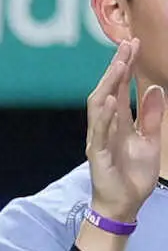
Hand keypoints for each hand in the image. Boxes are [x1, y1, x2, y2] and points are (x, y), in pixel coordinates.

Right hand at [85, 38, 163, 223]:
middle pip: (107, 91)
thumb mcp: (150, 142)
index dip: (126, 67)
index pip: (119, 89)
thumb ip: (150, 116)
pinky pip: (99, 132)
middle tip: (127, 46)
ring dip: (109, 85)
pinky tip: (112, 100)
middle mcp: (105, 127)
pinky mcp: (98, 155)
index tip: (134, 44)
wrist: (124, 205)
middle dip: (117, 68)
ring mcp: (99, 140)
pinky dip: (105, 116)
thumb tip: (152, 89)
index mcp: (118, 123)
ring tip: (119, 65)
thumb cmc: (133, 175)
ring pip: (99, 106)